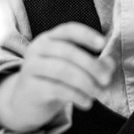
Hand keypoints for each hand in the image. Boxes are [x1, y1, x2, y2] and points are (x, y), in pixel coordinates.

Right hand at [0, 23, 114, 133]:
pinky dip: (76, 96)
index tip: (103, 44)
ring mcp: (31, 67)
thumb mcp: (72, 69)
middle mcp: (38, 49)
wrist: (23, 103)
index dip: (86, 35)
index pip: (68, 30)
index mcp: (49, 38)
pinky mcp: (31, 88)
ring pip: (63, 70)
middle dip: (91, 65)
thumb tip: (109, 64)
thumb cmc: (52, 81)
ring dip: (86, 83)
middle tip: (106, 79)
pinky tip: (87, 102)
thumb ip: (93, 64)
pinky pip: (57, 89)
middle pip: (68, 51)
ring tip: (99, 94)